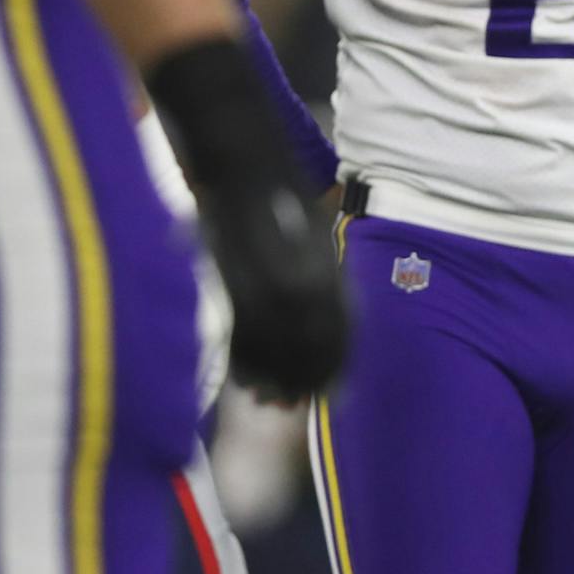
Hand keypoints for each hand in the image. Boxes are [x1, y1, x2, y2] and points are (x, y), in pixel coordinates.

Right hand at [202, 181, 349, 400]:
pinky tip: (245, 378)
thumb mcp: (322, 241)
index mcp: (329, 275)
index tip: (328, 392)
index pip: (339, 336)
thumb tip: (336, 324)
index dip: (333, 369)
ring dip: (272, 379)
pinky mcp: (234, 287)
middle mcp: (303, 287)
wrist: (250, 172)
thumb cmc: (288, 204)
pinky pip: (242, 338)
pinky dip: (244, 363)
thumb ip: (329, 282)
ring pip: (273, 351)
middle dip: (302, 380)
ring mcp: (267, 289)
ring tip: (268, 399)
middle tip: (293, 402)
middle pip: (308, 350)